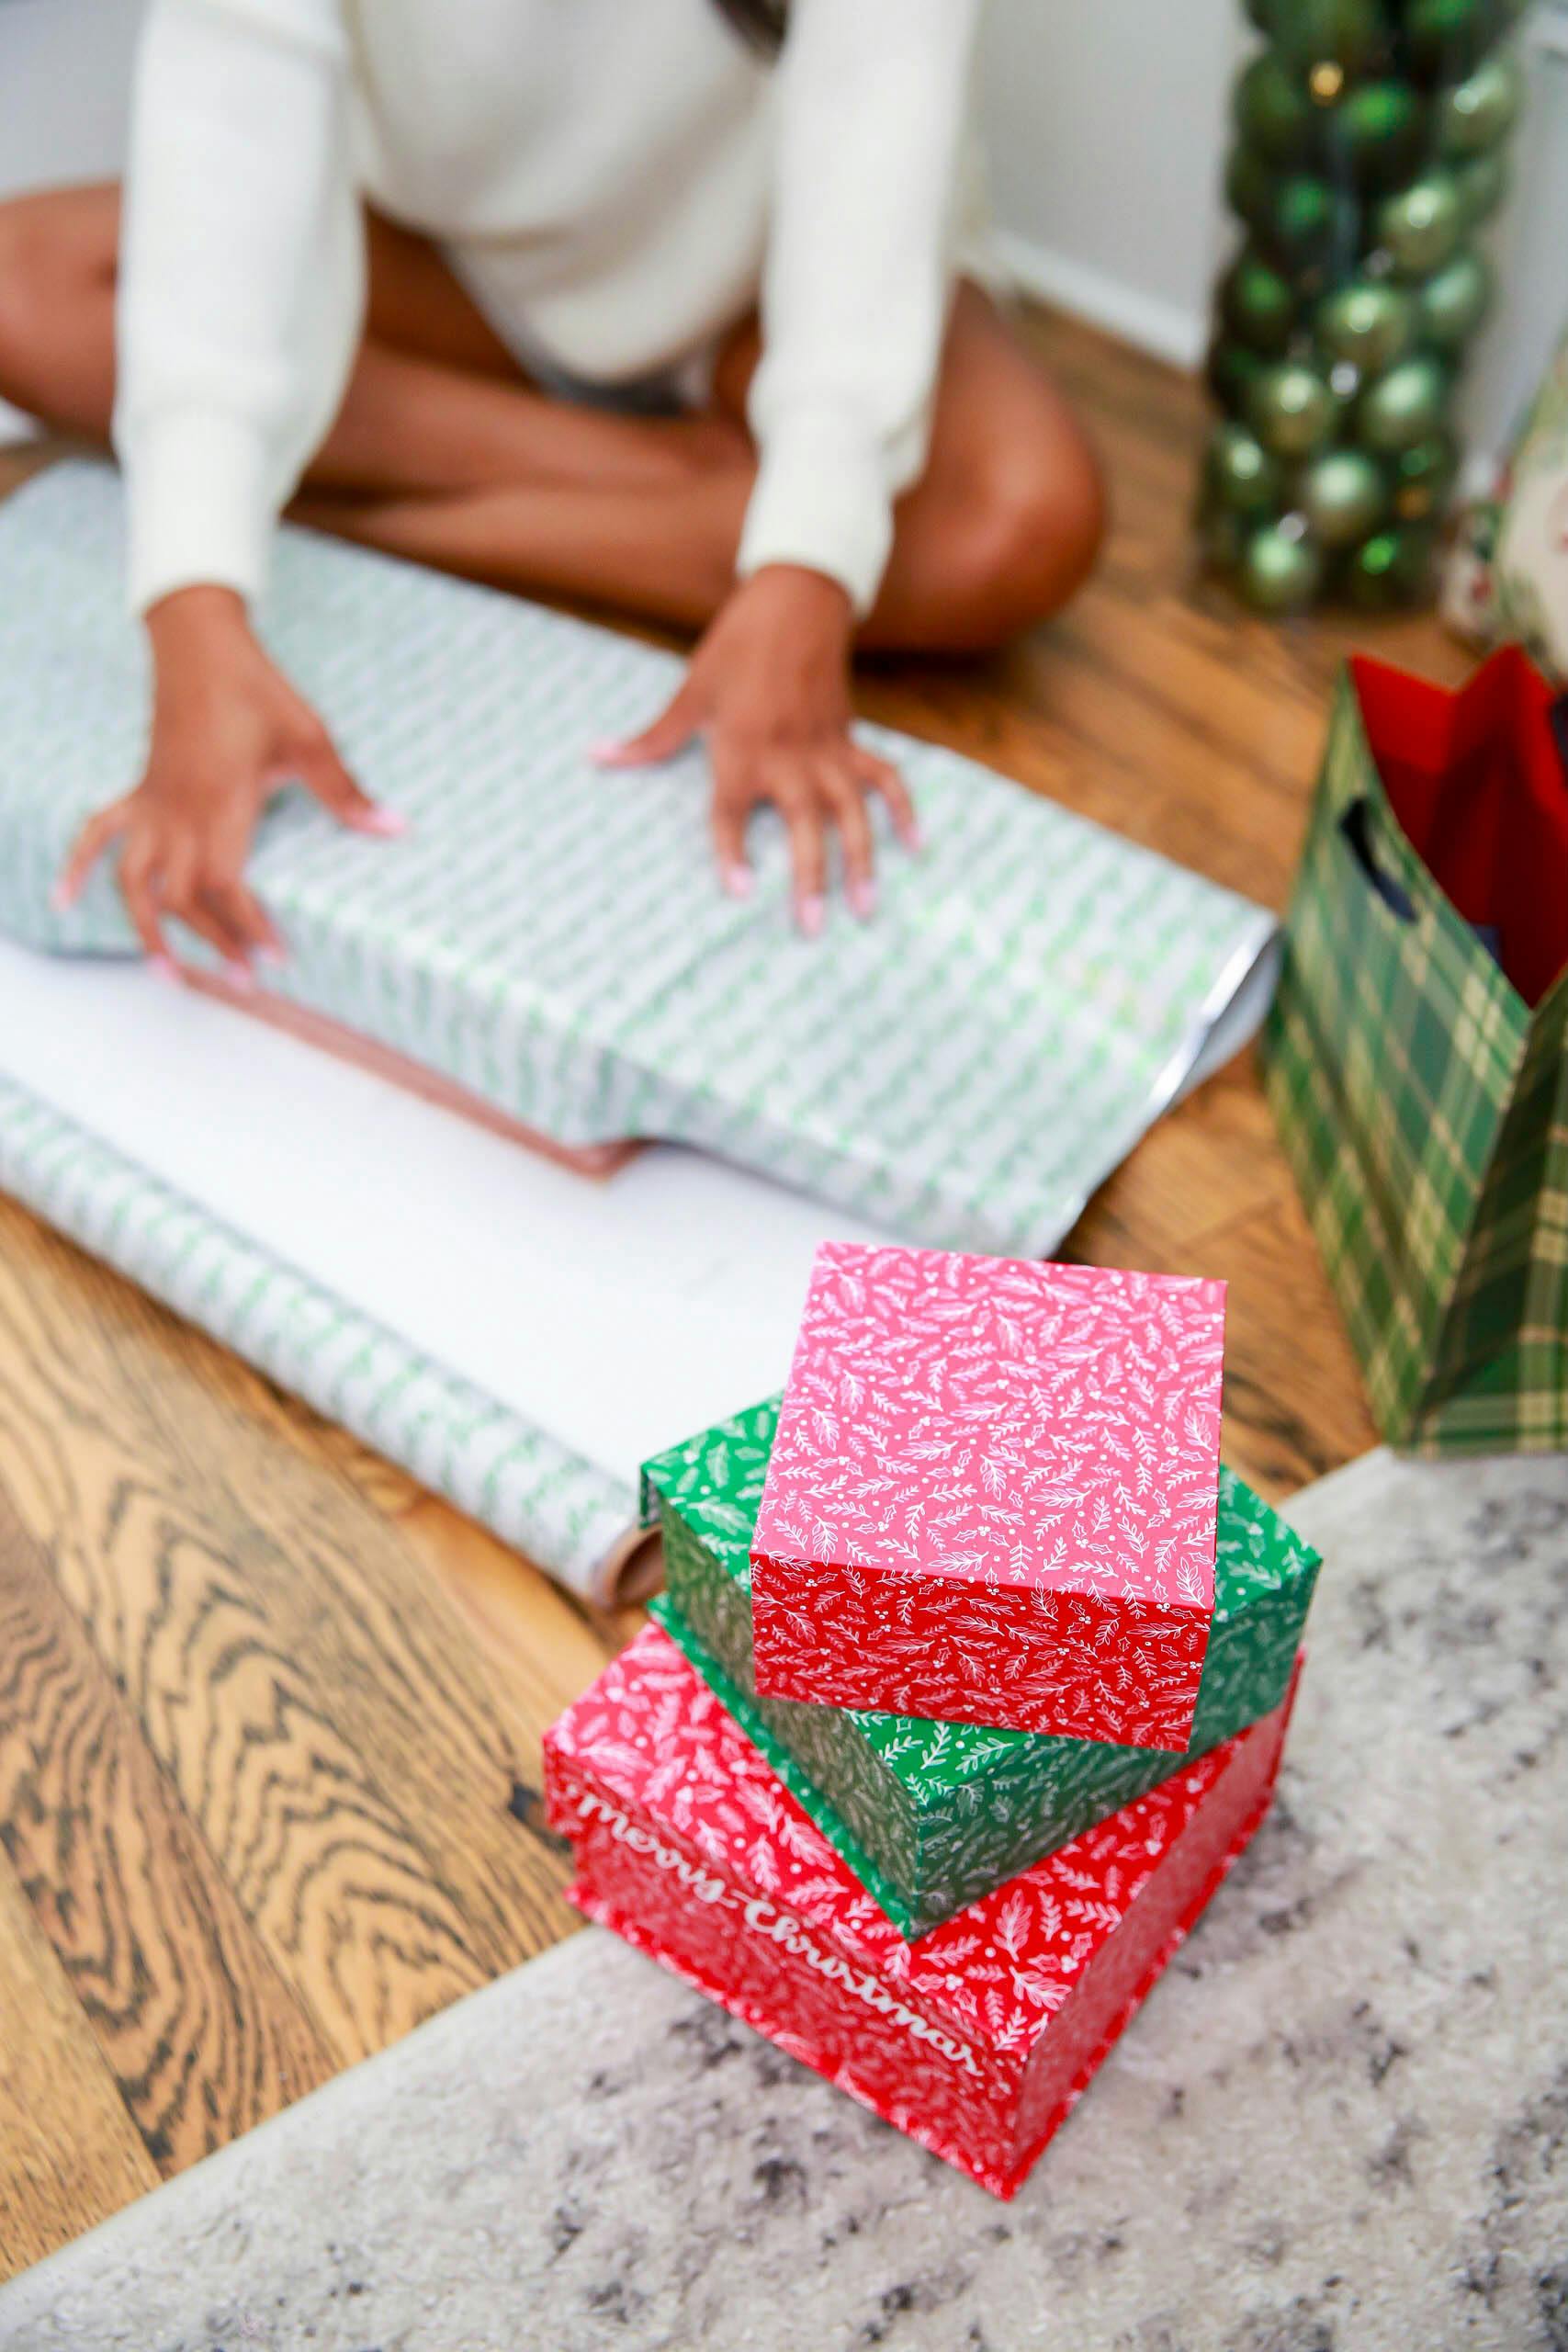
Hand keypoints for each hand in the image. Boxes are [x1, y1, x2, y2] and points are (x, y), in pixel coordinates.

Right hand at [54, 585, 403, 979]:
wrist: (200, 644)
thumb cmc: (256, 689)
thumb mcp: (310, 738)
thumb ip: (344, 791)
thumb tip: (394, 828)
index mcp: (219, 806)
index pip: (225, 885)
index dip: (248, 928)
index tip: (276, 961)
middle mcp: (178, 814)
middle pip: (182, 897)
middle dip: (212, 944)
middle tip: (245, 983)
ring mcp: (152, 805)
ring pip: (134, 881)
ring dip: (146, 929)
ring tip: (168, 974)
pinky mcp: (139, 792)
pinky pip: (97, 833)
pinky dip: (77, 867)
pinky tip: (63, 900)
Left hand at [594, 565, 918, 935]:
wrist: (795, 600)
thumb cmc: (736, 647)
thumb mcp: (690, 691)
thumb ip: (653, 738)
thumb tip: (599, 757)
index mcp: (741, 746)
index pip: (732, 811)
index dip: (732, 851)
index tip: (740, 891)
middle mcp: (787, 755)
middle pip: (803, 825)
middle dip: (811, 878)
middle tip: (811, 927)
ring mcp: (825, 749)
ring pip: (852, 812)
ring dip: (862, 860)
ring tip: (867, 907)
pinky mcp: (851, 738)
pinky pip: (884, 777)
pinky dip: (903, 809)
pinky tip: (916, 845)